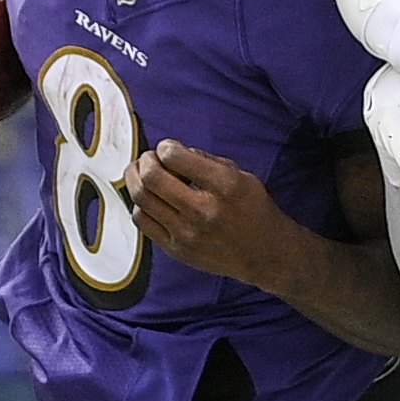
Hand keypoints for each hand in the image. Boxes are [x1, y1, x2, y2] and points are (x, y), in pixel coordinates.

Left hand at [126, 140, 301, 290]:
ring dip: (135, 180)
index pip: (176, 157)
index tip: (167, 148)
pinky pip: (143, 222)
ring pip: (141, 199)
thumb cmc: (254, 211)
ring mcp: (188, 233)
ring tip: (141, 174)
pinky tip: (149, 200)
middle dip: (145, 160)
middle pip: (152, 177)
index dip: (166, 147)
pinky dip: (139, 205)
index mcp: (225, 186)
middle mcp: (204, 210)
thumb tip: (171, 152)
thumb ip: (207, 161)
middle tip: (149, 159)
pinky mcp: (177, 250)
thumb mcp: (242, 176)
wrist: (264, 254)